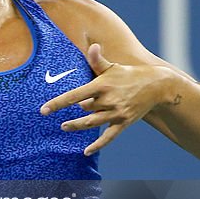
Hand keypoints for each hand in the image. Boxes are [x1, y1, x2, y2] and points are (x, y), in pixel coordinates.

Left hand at [39, 43, 171, 155]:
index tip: (43, 110)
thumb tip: (92, 46)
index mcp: (101, 85)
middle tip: (62, 119)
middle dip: (75, 112)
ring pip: (91, 123)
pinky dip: (97, 145)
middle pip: (84, 109)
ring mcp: (116, 112)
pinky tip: (86, 152)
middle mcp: (108, 100)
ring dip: (77, 127)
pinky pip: (109, 137)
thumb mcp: (112, 67)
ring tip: (65, 127)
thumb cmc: (129, 75)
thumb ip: (97, 60)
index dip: (57, 104)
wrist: (156, 86)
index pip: (74, 96)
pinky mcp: (124, 122)